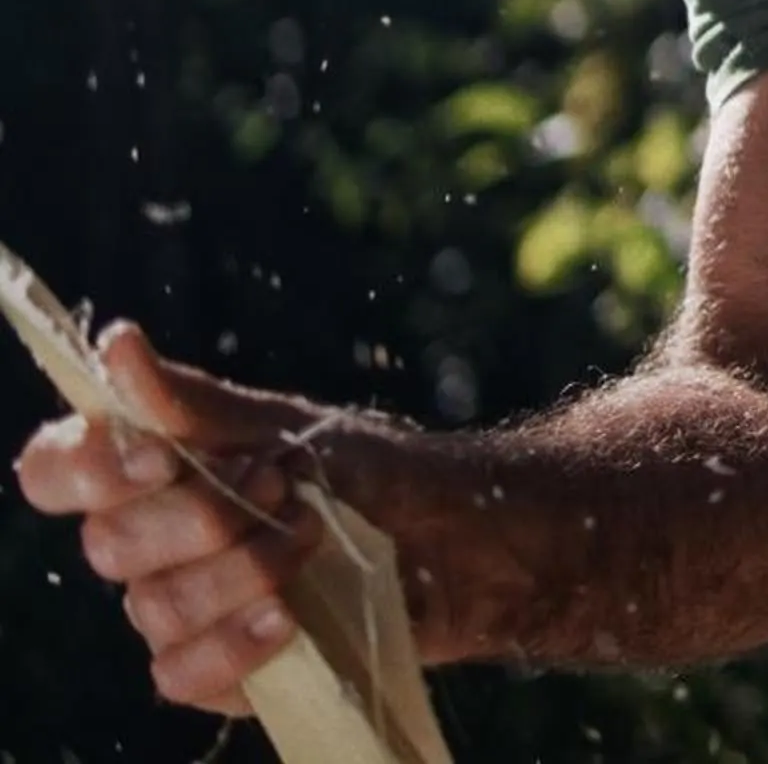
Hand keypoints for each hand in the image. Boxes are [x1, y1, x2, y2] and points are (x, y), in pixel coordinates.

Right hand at [13, 323, 330, 715]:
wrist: (454, 535)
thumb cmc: (369, 470)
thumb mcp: (293, 426)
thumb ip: (196, 405)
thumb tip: (116, 347)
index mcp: (153, 473)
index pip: (58, 472)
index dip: (88, 468)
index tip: (159, 458)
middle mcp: (149, 543)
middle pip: (109, 546)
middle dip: (203, 516)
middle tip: (282, 486)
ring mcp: (180, 608)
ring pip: (155, 609)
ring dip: (244, 569)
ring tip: (314, 535)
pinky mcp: (217, 667)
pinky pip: (181, 673)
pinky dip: (233, 645)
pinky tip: (287, 619)